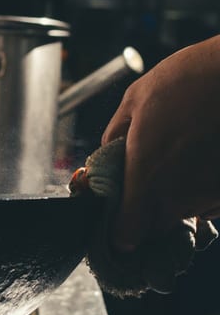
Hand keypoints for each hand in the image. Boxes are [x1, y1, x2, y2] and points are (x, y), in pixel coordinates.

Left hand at [102, 35, 219, 251]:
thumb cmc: (187, 80)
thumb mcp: (135, 100)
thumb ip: (115, 135)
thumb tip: (105, 155)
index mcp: (145, 172)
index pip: (129, 230)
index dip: (119, 234)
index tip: (116, 229)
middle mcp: (178, 192)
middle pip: (154, 226)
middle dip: (145, 212)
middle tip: (144, 182)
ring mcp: (210, 194)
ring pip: (184, 214)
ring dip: (174, 199)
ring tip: (177, 160)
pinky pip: (209, 204)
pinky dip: (201, 192)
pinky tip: (199, 160)